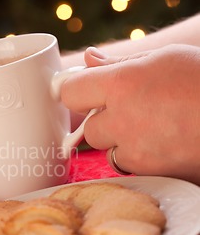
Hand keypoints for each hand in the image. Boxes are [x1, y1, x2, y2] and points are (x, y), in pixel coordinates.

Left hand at [60, 45, 199, 183]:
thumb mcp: (165, 59)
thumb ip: (119, 63)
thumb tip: (88, 60)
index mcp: (122, 85)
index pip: (69, 92)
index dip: (75, 91)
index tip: (83, 92)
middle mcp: (122, 120)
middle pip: (89, 128)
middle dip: (106, 120)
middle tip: (137, 109)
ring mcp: (136, 151)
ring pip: (109, 151)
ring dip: (123, 142)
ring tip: (157, 127)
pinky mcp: (150, 174)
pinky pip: (131, 167)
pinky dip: (141, 158)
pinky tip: (165, 144)